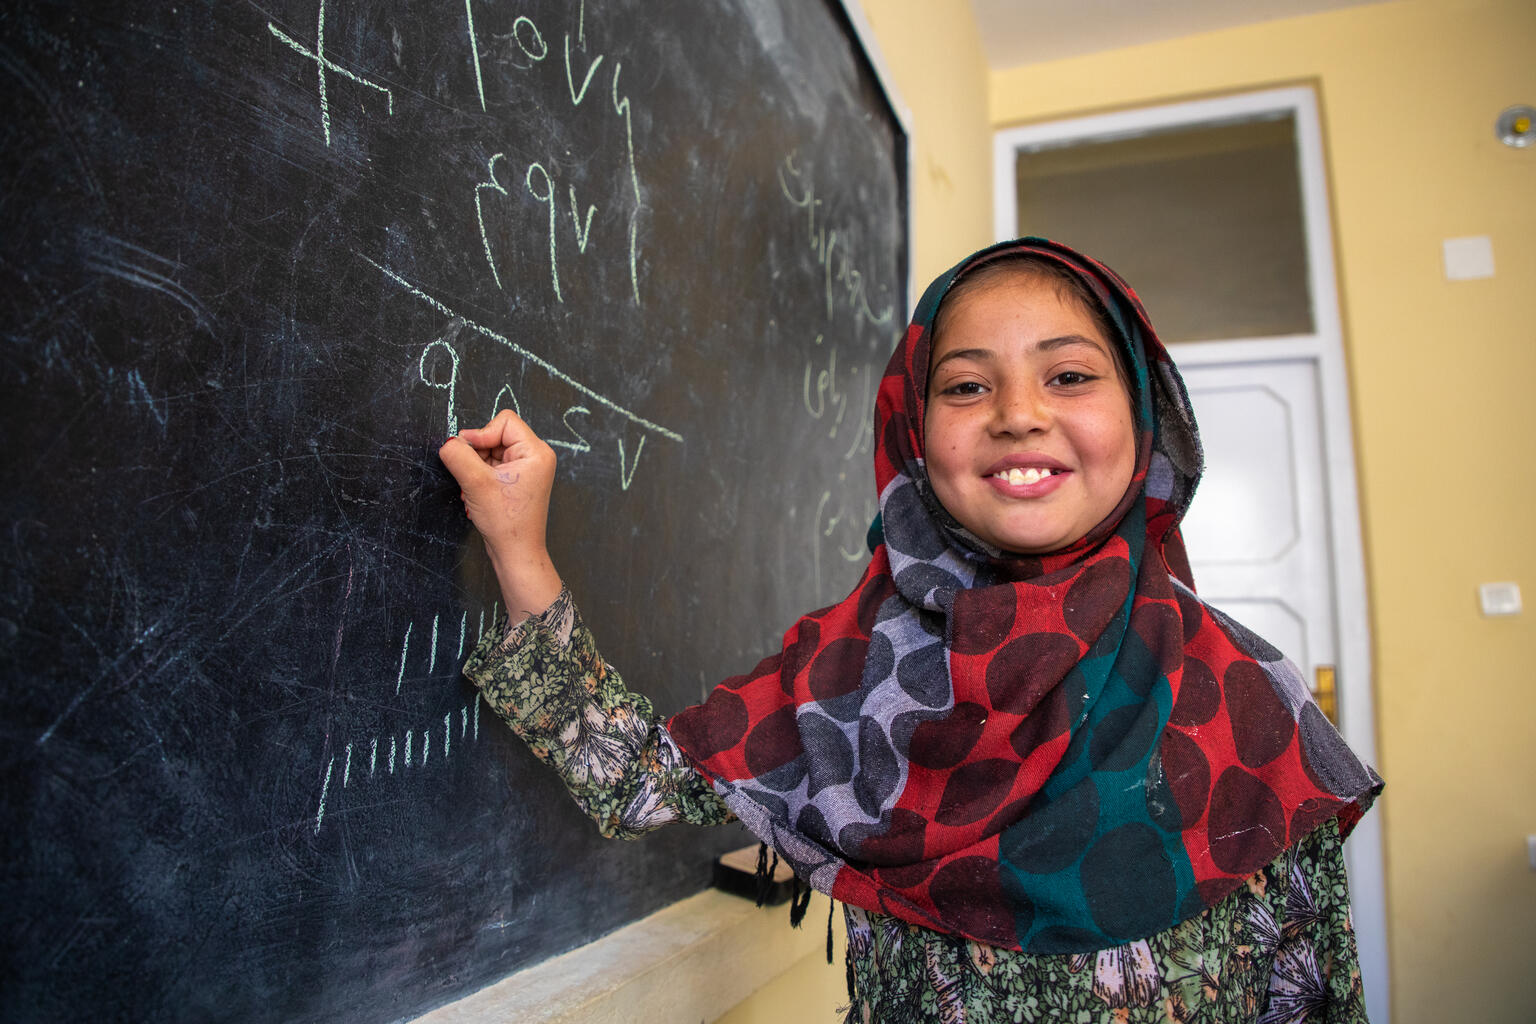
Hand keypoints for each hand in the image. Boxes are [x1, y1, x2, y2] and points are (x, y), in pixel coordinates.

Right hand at [439, 410, 562, 620]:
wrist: (516, 553)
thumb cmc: (507, 522)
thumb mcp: (476, 483)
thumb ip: (459, 455)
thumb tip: (448, 441)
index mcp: (536, 451)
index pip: (504, 421)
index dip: (481, 433)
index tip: (466, 452)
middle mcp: (535, 457)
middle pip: (496, 435)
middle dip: (477, 455)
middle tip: (471, 477)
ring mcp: (526, 470)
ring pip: (490, 452)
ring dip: (475, 469)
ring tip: (474, 492)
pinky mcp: (516, 481)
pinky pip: (491, 467)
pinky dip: (478, 478)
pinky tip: (476, 497)